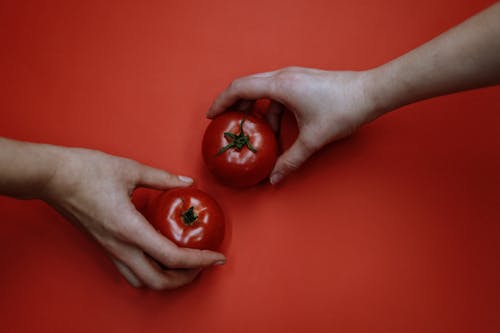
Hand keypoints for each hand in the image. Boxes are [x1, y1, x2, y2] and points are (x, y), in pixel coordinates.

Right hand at [41, 147, 225, 289]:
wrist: (50, 176)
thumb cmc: (86, 170)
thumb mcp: (131, 169)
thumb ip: (163, 178)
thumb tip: (187, 182)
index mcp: (130, 229)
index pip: (172, 257)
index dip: (199, 260)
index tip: (217, 257)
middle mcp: (120, 246)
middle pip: (158, 280)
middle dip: (186, 278)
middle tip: (204, 264)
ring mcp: (110, 249)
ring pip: (142, 281)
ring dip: (167, 280)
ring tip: (185, 267)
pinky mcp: (103, 246)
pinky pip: (129, 272)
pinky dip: (150, 274)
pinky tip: (159, 259)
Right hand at [207, 67, 376, 183]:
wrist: (370, 93)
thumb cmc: (343, 109)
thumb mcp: (313, 139)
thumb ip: (290, 160)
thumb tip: (275, 178)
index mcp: (281, 85)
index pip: (239, 88)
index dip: (221, 101)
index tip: (211, 116)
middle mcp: (284, 76)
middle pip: (247, 86)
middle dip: (234, 106)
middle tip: (227, 124)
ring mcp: (293, 77)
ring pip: (262, 90)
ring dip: (255, 110)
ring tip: (254, 132)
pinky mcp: (302, 81)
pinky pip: (277, 93)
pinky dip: (271, 110)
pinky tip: (277, 129)